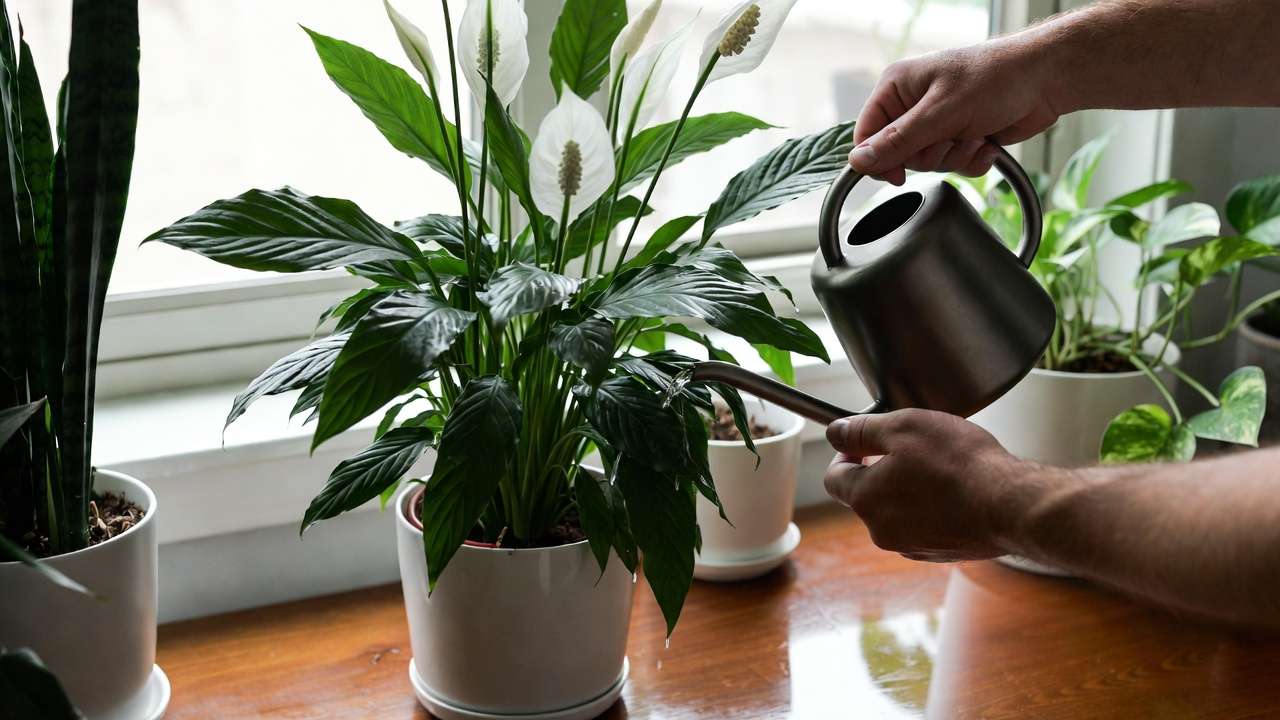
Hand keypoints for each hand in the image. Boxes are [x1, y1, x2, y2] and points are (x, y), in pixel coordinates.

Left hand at [823, 409, 1044, 561]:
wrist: (1011, 506)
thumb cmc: (958, 463)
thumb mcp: (904, 427)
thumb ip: (863, 430)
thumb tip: (836, 433)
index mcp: (865, 499)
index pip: (834, 478)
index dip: (845, 454)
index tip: (863, 442)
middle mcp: (881, 530)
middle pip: (866, 495)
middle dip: (879, 470)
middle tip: (909, 449)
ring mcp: (911, 546)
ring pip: (895, 511)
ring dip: (906, 489)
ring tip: (938, 468)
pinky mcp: (939, 553)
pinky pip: (923, 525)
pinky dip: (931, 508)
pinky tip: (955, 491)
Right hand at [850, 39, 1062, 184]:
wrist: (1046, 79)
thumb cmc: (995, 79)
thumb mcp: (940, 113)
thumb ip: (897, 141)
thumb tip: (857, 162)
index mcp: (897, 86)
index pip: (866, 134)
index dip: (880, 159)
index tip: (899, 174)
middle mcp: (913, 104)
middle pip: (899, 155)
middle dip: (931, 154)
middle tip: (953, 136)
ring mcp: (938, 121)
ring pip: (928, 164)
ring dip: (955, 156)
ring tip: (975, 133)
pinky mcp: (960, 136)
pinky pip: (953, 166)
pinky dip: (972, 160)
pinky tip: (986, 141)